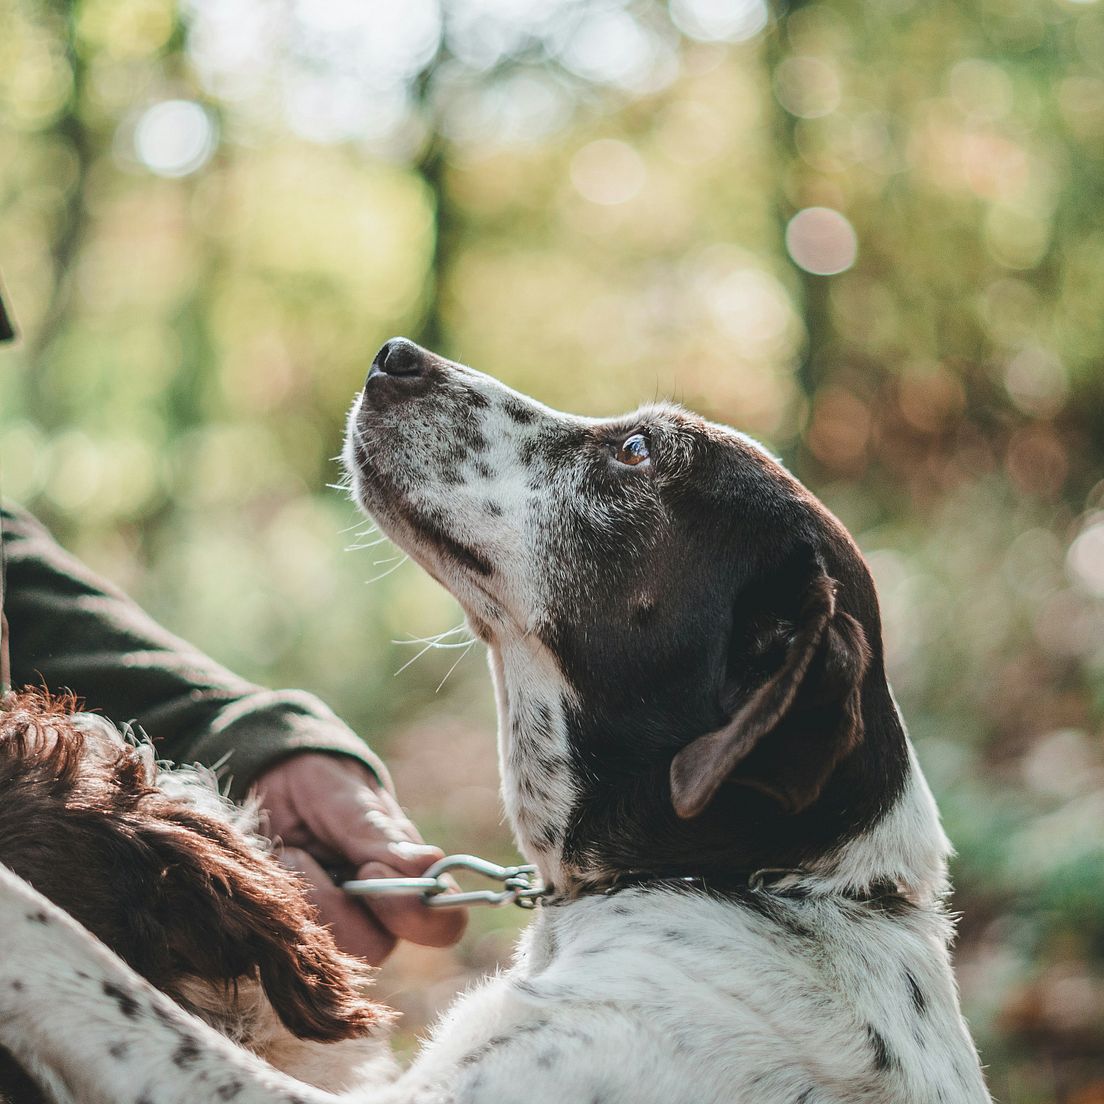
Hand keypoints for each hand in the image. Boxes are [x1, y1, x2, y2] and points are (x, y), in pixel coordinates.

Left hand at [251, 753, 465, 962]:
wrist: (275, 784)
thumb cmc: (323, 787)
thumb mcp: (347, 800)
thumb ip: (383, 836)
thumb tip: (432, 863)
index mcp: (413, 880)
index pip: (444, 924)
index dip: (411, 911)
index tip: (370, 867)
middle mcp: (381, 915)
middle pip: (374, 948)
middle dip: (333, 903)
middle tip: (308, 854)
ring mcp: (337, 932)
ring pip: (326, 951)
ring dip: (299, 897)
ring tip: (289, 854)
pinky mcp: (296, 939)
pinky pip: (286, 946)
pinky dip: (275, 904)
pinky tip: (275, 870)